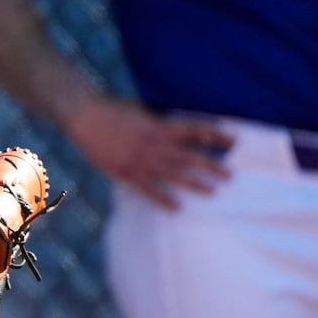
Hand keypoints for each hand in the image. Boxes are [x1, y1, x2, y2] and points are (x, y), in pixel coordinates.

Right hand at [63, 95, 233, 208]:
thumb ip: (157, 119)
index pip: (194, 131)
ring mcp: (141, 160)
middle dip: (212, 166)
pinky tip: (177, 208)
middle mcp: (154, 144)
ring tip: (212, 193)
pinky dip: (163, 199)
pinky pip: (149, 189)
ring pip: (173, 175)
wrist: (84, 116)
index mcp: (159, 126)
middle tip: (230, 176)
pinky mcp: (126, 171)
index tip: (233, 141)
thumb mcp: (140, 109)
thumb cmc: (111, 109)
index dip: (215, 136)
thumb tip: (175, 123)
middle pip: (190, 157)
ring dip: (194, 184)